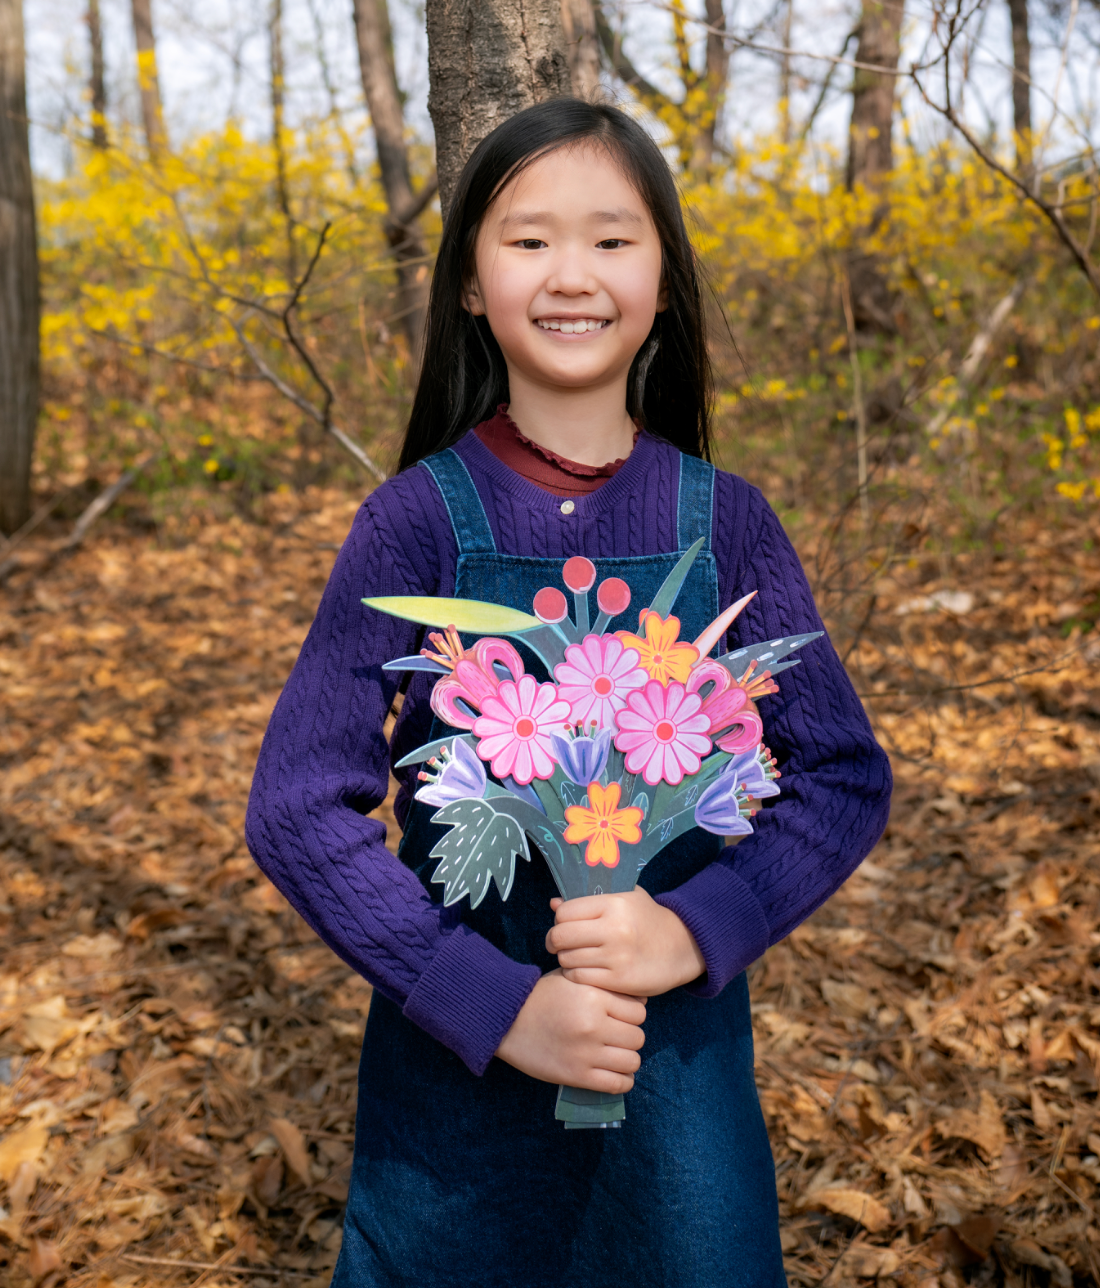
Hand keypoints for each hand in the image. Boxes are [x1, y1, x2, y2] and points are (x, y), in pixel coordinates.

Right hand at [495, 968, 645, 1092]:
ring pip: (632, 1061)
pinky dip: (621, 1080)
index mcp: (594, 997)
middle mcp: (593, 1025)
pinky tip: (612, 1072)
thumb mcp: (574, 979)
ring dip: (627, 1059)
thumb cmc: (542, 996)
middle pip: (638, 1037)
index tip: (621, 1018)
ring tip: (614, 1055)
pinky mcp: (576, 1075)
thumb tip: (640, 1001)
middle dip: (629, 1037)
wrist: (507, 1020)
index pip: (639, 1011)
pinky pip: (617, 1084)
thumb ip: (604, 986)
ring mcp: (586, 1053)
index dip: (632, 1015)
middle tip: (617, 1037)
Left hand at [546, 887, 705, 996]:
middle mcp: (614, 929)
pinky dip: (576, 974)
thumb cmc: (647, 918)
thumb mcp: (625, 898)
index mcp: (614, 904)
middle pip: (561, 936)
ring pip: (567, 958)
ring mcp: (616, 956)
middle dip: (554, 940)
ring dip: (565, 958)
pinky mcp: (619, 980)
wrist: (682, 947)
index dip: (560, 918)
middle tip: (559, 943)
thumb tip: (553, 903)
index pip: (565, 912)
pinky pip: (580, 977)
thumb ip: (589, 898)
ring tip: (575, 955)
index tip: (564, 923)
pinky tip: (585, 969)